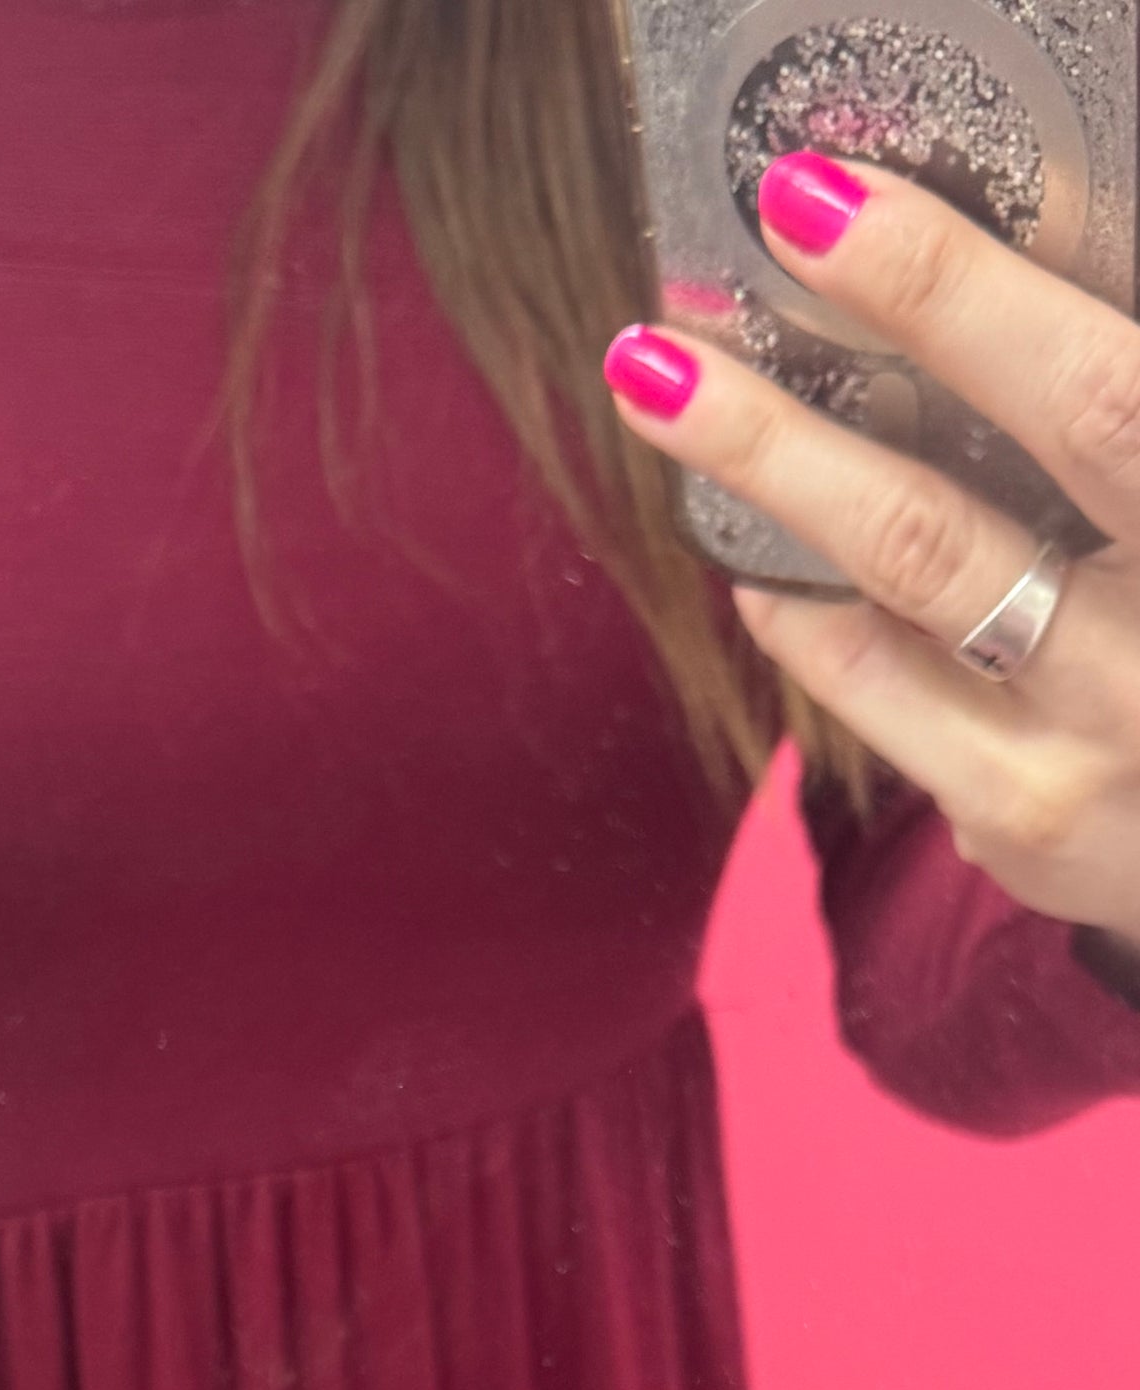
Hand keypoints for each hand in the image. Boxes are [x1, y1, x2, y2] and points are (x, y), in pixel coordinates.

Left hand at [602, 152, 1139, 948]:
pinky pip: (874, 688)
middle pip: (1000, 471)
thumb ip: (1111, 408)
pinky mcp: (1019, 813)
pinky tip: (759, 555)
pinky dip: (806, 609)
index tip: (830, 203)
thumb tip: (996, 263)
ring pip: (912, 571)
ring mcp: (1097, 732)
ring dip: (776, 463)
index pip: (1103, 389)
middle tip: (708, 296)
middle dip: (840, 371)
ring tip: (668, 385)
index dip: (961, 290)